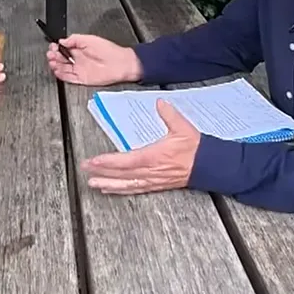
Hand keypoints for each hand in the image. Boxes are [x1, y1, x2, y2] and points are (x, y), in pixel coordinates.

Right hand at [46, 34, 142, 86]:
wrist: (120, 64)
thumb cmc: (109, 51)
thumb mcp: (90, 39)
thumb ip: (74, 39)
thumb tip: (62, 40)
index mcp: (79, 49)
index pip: (63, 49)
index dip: (56, 48)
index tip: (53, 46)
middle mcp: (78, 59)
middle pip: (61, 59)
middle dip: (54, 56)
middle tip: (51, 54)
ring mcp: (79, 69)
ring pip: (62, 68)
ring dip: (55, 65)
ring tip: (52, 61)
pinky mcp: (81, 79)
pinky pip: (68, 78)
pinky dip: (61, 75)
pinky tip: (57, 70)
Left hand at [81, 100, 200, 193]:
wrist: (209, 165)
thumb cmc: (196, 148)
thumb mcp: (183, 127)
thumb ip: (169, 115)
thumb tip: (159, 103)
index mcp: (155, 156)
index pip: (127, 160)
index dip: (109, 162)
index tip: (94, 161)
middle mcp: (151, 170)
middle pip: (122, 174)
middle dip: (102, 172)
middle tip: (85, 170)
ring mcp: (153, 179)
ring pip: (126, 184)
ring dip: (108, 184)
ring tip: (93, 184)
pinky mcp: (156, 185)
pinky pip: (134, 189)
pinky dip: (120, 190)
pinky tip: (110, 189)